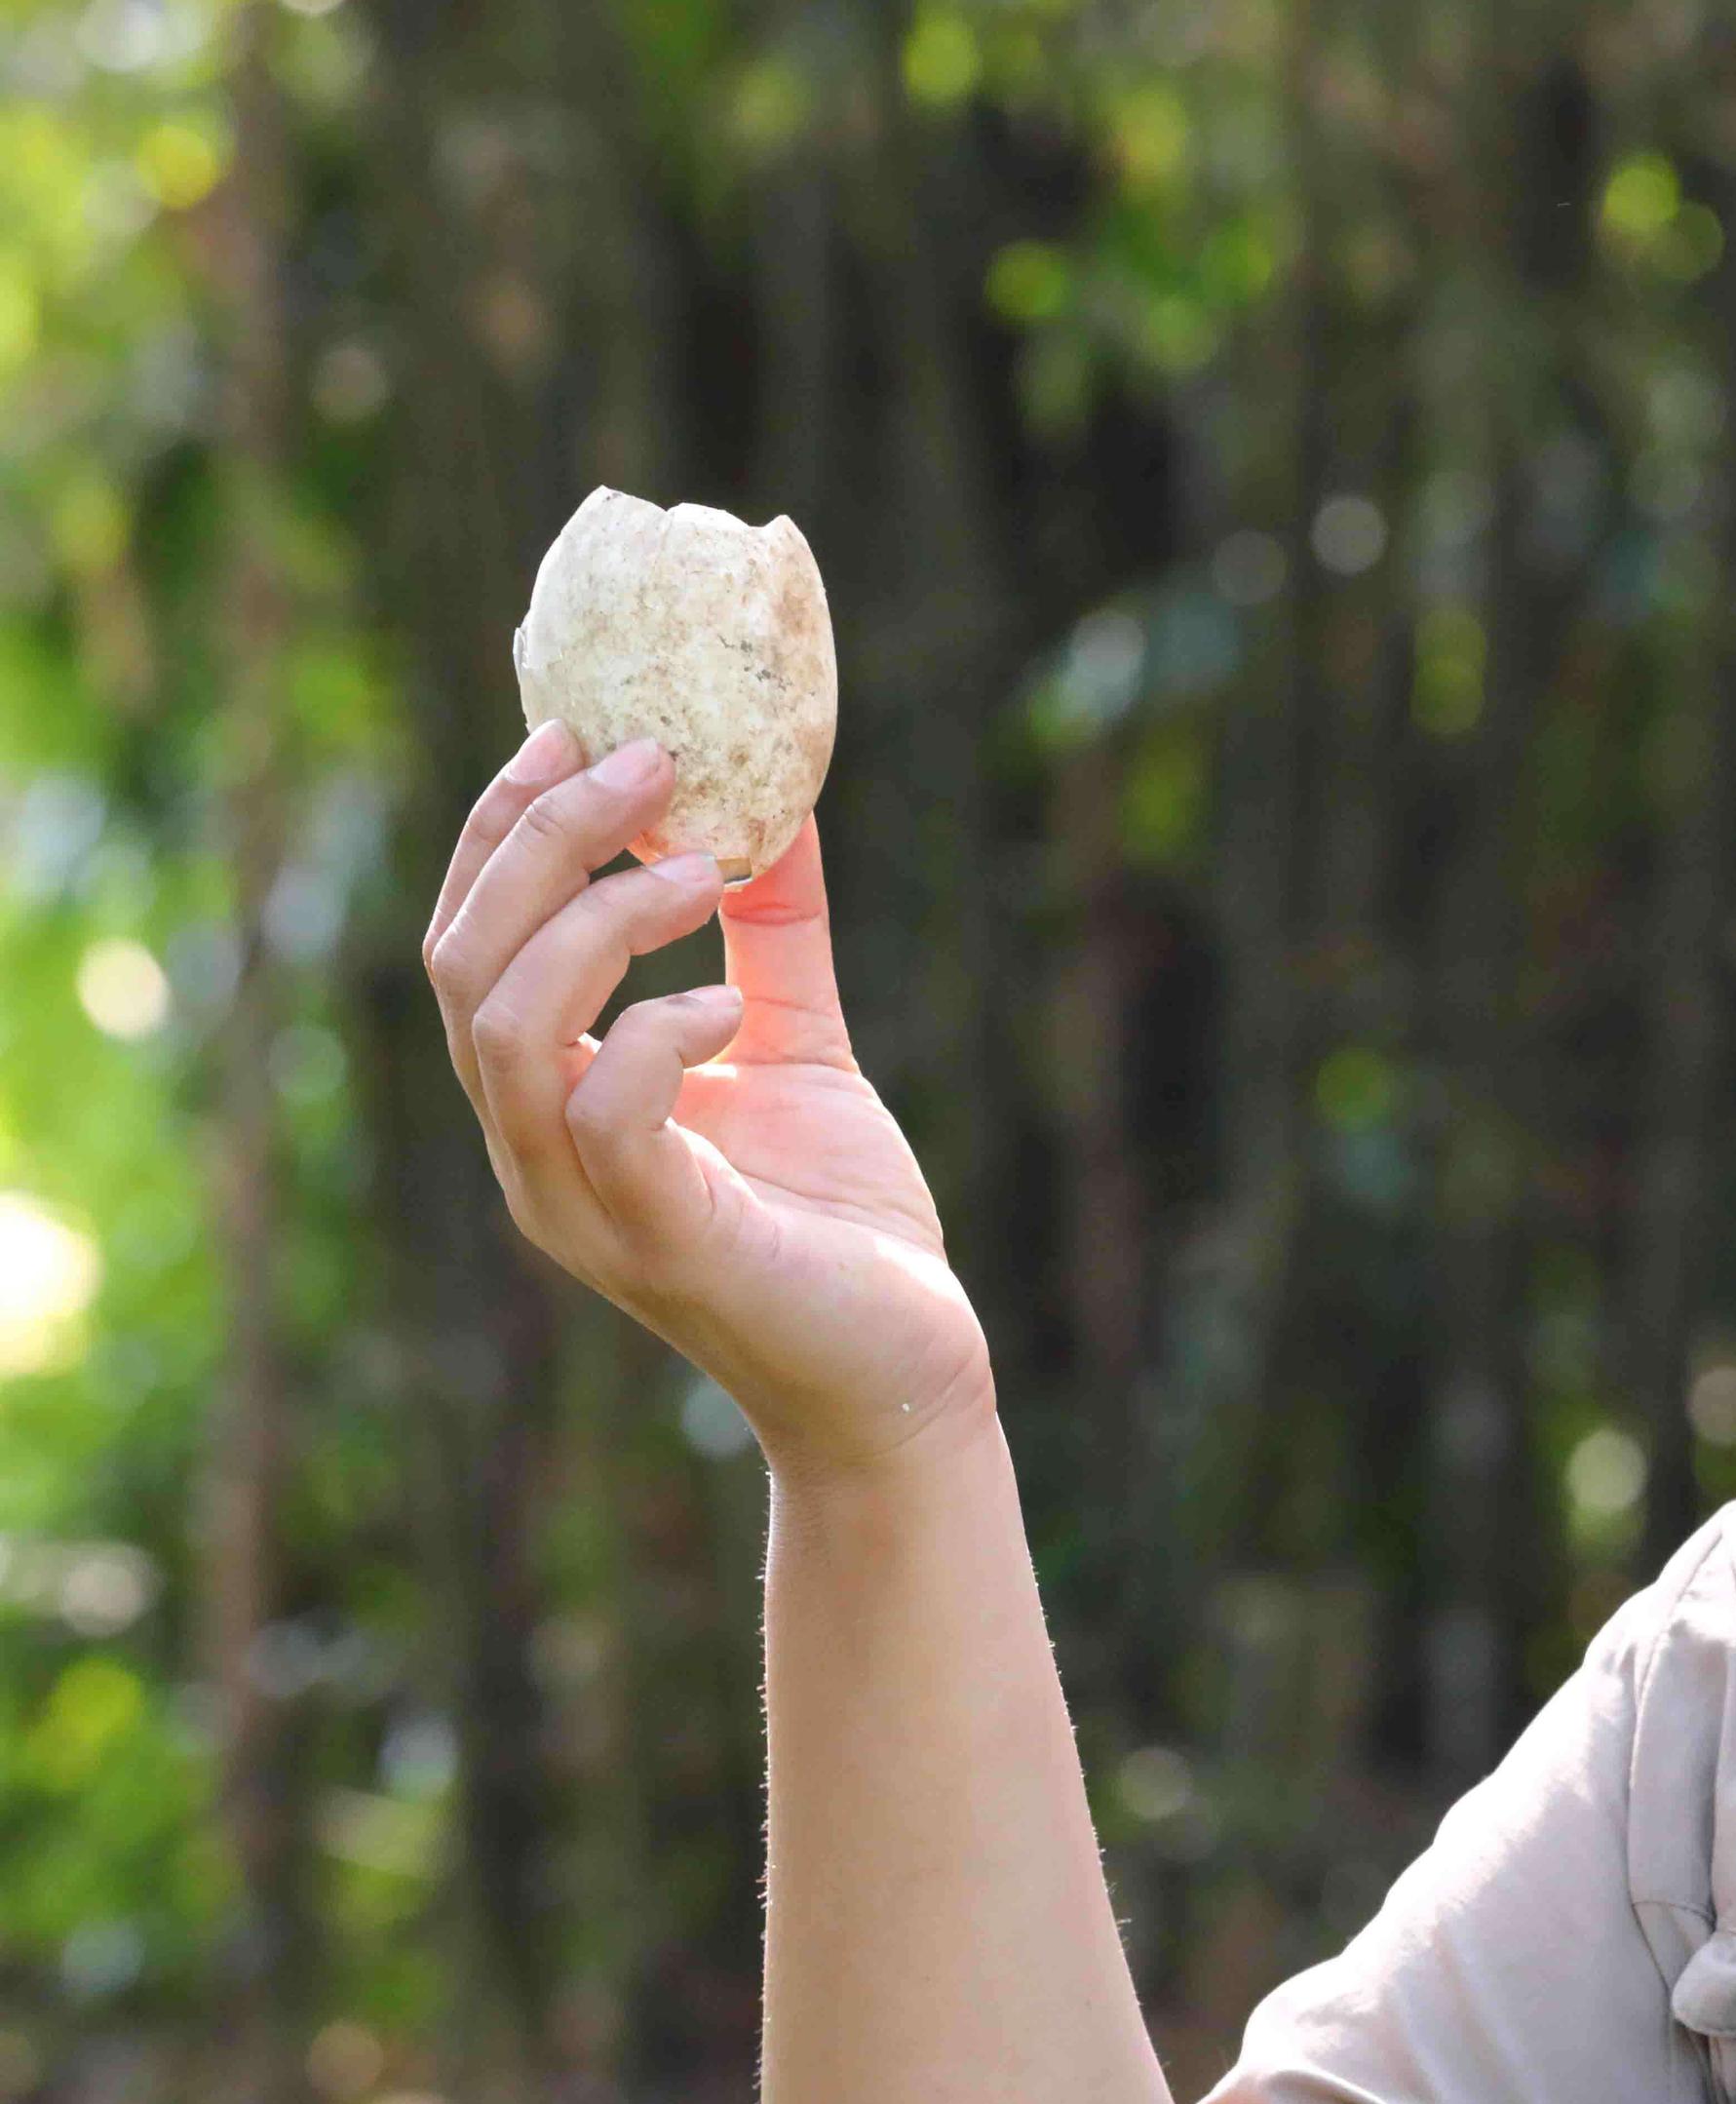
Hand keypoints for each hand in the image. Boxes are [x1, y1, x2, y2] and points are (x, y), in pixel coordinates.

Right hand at [422, 722, 996, 1479]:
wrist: (900, 1372)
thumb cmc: (840, 1222)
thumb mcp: (800, 1047)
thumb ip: (775, 943)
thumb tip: (780, 808)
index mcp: (552, 1099)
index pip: (471, 944)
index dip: (504, 829)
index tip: (572, 728)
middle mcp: (536, 1150)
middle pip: (466, 966)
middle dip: (541, 841)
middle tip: (647, 760)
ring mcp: (582, 1202)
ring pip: (507, 1031)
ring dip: (595, 921)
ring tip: (701, 864)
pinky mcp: (657, 1239)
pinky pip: (605, 1113)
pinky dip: (656, 1034)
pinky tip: (724, 1004)